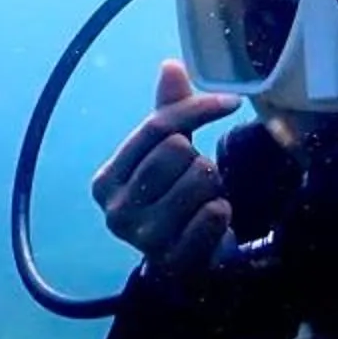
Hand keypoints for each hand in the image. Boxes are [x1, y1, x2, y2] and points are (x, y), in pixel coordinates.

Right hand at [93, 60, 239, 273]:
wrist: (186, 272)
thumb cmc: (175, 205)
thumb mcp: (166, 159)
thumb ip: (169, 116)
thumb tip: (171, 66)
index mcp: (106, 180)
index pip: (157, 126)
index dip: (198, 108)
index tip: (230, 102)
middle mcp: (116, 210)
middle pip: (179, 150)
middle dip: (201, 161)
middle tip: (199, 182)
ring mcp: (143, 239)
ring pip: (200, 177)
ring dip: (214, 188)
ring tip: (202, 204)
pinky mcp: (175, 260)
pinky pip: (214, 214)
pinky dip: (222, 214)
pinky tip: (211, 226)